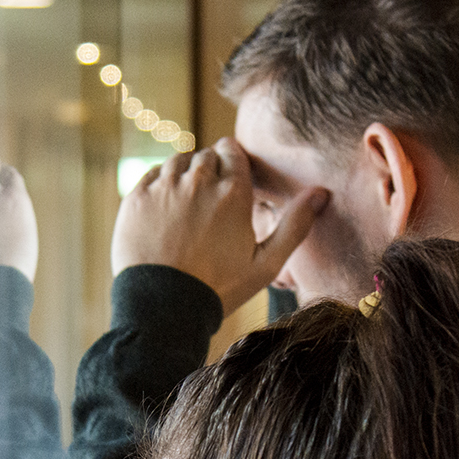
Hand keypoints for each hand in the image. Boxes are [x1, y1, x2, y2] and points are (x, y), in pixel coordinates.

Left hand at [111, 137, 324, 316]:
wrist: (164, 308)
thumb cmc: (219, 289)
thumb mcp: (266, 264)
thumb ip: (295, 225)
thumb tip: (322, 193)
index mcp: (233, 192)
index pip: (233, 151)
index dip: (233, 161)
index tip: (232, 175)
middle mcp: (198, 181)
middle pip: (207, 155)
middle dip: (212, 168)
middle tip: (211, 194)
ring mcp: (164, 188)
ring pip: (179, 161)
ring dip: (187, 172)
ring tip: (189, 199)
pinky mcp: (137, 198)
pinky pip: (152, 175)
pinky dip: (161, 182)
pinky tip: (166, 204)